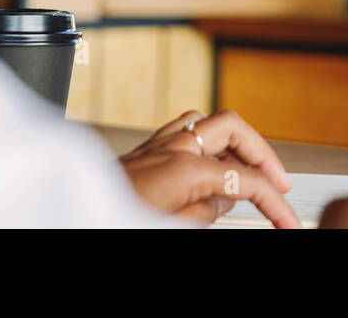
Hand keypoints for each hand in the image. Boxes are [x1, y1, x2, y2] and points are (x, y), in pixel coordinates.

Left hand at [119, 109, 299, 227]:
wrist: (60, 218)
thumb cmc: (110, 219)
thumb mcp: (167, 227)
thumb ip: (202, 215)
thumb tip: (220, 203)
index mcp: (184, 169)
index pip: (245, 180)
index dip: (274, 203)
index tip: (287, 222)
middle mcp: (171, 147)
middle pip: (234, 130)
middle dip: (262, 154)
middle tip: (278, 182)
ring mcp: (154, 144)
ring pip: (206, 121)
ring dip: (233, 140)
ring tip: (247, 165)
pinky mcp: (139, 151)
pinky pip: (180, 127)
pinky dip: (203, 138)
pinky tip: (205, 157)